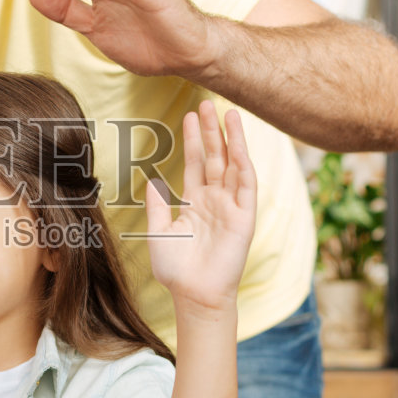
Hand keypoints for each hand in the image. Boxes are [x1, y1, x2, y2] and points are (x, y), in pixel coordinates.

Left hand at [143, 101, 256, 312]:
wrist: (193, 295)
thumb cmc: (176, 270)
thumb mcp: (159, 231)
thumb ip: (157, 204)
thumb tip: (152, 180)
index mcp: (195, 203)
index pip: (195, 163)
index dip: (193, 139)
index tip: (188, 115)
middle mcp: (215, 201)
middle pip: (214, 157)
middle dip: (211, 131)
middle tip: (206, 103)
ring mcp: (231, 207)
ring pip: (232, 165)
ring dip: (231, 139)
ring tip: (227, 113)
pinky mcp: (245, 216)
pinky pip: (245, 184)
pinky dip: (243, 162)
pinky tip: (239, 143)